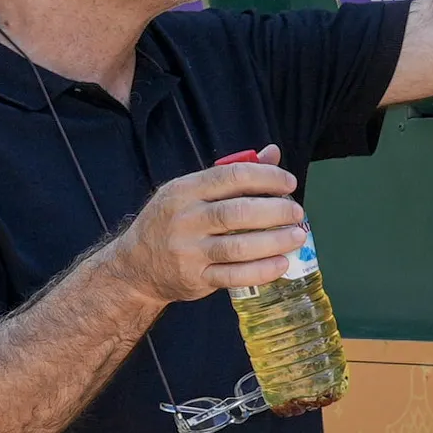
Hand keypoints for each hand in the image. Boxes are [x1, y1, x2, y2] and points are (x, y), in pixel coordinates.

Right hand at [107, 144, 306, 305]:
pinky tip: (281, 263)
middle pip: (237, 212)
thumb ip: (231, 174)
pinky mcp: (195, 279)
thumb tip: (273, 153)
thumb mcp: (190, 191)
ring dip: (274, 242)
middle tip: (297, 212)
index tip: (289, 183)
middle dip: (275, 211)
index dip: (266, 177)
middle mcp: (185, 219)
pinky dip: (262, 271)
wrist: (134, 266)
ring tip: (297, 236)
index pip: (231, 176)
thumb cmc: (171, 221)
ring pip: (238, 247)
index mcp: (185, 190)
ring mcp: (188, 251)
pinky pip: (234, 276)